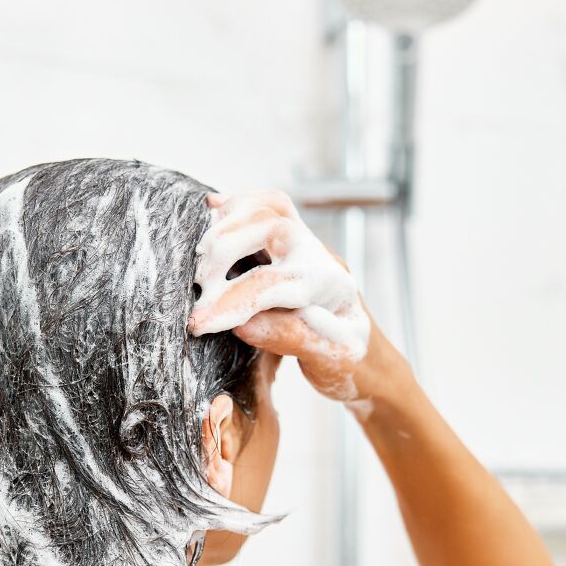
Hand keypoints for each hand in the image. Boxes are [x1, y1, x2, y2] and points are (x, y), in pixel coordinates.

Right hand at [188, 190, 377, 402]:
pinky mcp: (293, 243)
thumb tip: (243, 324)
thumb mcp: (329, 360)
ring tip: (200, 255)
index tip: (199, 322)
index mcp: (331, 286)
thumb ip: (291, 339)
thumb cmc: (350, 361)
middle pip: (273, 227)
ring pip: (270, 208)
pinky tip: (212, 207)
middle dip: (225, 250)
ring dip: (228, 222)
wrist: (368, 356)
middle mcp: (320, 256)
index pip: (273, 283)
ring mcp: (307, 245)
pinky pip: (269, 207)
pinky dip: (238, 204)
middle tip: (197, 285)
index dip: (231, 301)